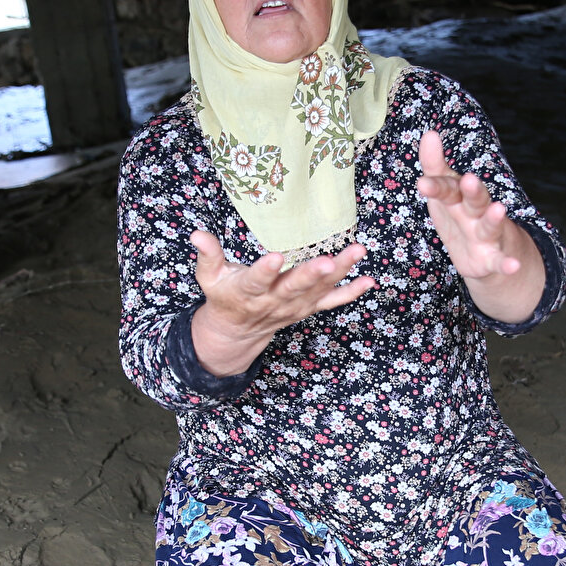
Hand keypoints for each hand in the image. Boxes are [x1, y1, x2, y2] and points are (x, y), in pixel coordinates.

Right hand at [190, 229, 373, 376]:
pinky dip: (351, 293)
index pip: (256, 281)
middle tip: (326, 261)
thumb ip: (208, 255)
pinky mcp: (308, 308)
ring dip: (340, 273)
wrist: (238, 332)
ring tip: (357, 251)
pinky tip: (368, 280)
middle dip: (311, 275)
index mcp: (247, 292)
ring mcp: (294, 307)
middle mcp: (274, 301)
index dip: (265, 271)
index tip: (275, 257)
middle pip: (293, 288)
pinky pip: (332, 302)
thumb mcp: (209, 277)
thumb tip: (197, 233)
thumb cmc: (224, 296)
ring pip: (319, 291)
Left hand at [414, 130, 529, 280]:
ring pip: (490, 225)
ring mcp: (486, 235)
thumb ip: (435, 166)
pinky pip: (500, 261)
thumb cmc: (460, 215)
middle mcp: (476, 212)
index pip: (448, 188)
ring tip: (499, 208)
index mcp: (460, 197)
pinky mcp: (492, 259)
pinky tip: (513, 265)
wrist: (485, 252)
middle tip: (469, 180)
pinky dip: (508, 264)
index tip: (422, 182)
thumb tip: (429, 133)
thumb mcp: (445, 193)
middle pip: (475, 200)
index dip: (436, 185)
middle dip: (473, 191)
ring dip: (494, 218)